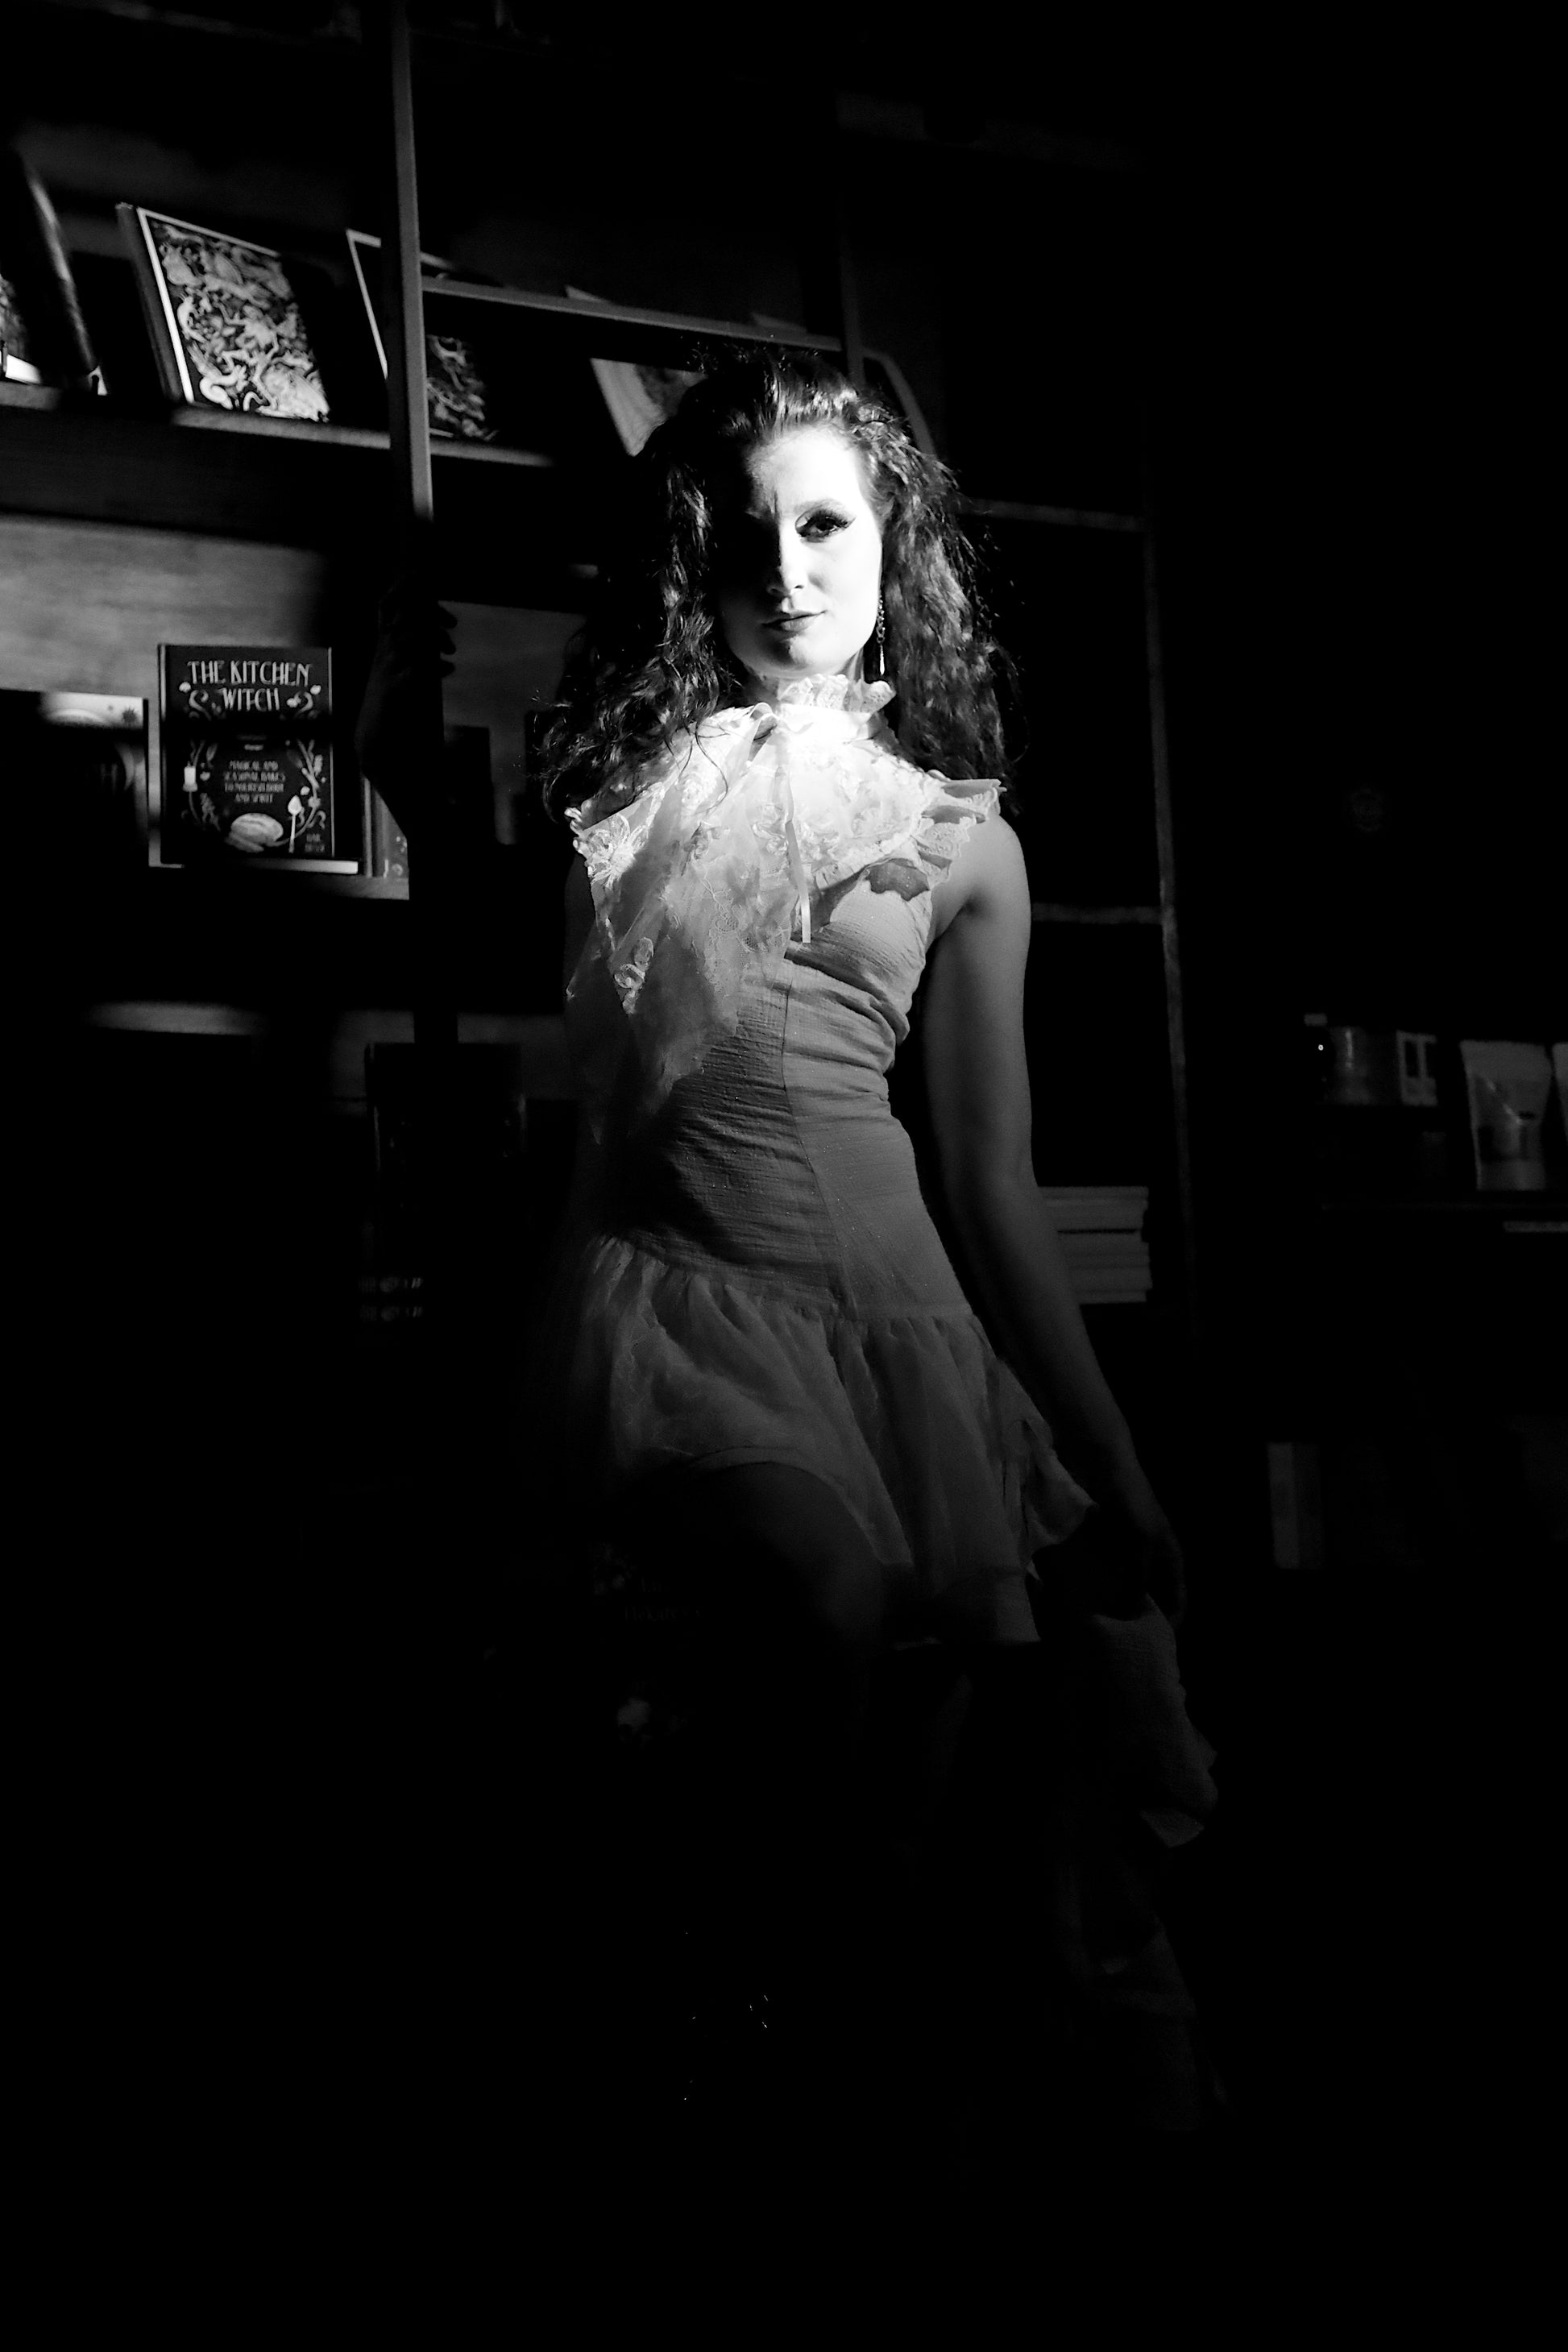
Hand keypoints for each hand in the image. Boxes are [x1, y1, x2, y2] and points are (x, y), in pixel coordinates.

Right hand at [354, 569, 454, 839]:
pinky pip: (413, 669)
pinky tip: (448, 669)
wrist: (377, 748)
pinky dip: (433, 666)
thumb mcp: (409, 679)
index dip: (419, 603)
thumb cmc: (396, 714)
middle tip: (452, 627)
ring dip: (433, 640)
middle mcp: (381, 657)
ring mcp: (385, 673)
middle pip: (402, 617)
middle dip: (430, 616)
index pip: (394, 611)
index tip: (446, 615)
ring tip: (451, 653)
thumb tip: (442, 653)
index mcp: (385, 651)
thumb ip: (421, 661)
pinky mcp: (392, 692)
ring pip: (407, 638)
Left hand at [1071, 1455, 1188, 1628]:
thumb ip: (1137, 1580)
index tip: (1153, 1646)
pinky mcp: (1108, 1543)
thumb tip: (1130, 1615)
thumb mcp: (1139, 1544)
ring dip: (1117, 1602)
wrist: (1105, 1465)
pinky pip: (1107, 1573)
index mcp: (1171, 1558)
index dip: (1170, 1623)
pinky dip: (1100, 1585)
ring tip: (1101, 1625)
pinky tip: (1084, 1598)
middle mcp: (1154, 1557)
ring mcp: (1130, 1550)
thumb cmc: (1131, 1503)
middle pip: (1152, 1596)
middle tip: (1121, 1640)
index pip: (1179, 1600)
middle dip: (1139, 1616)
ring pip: (1127, 1586)